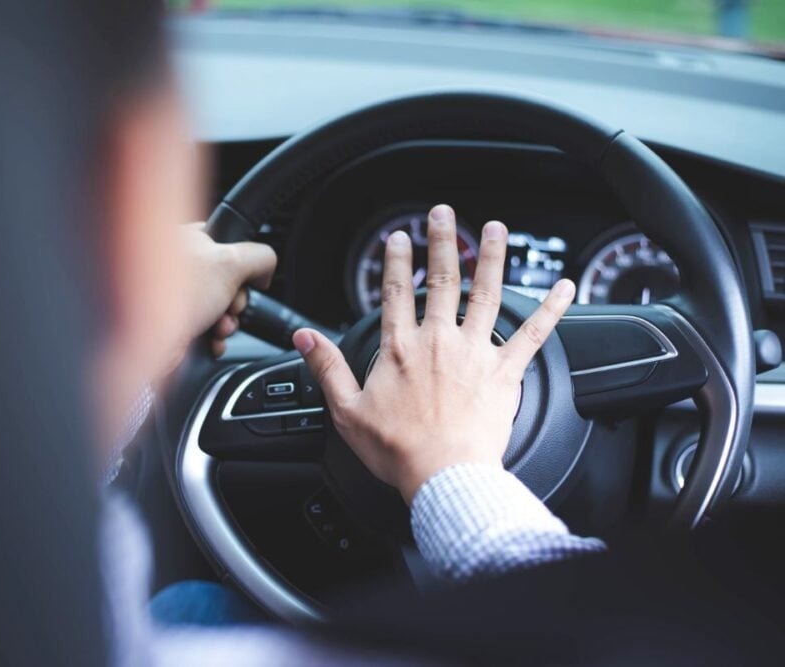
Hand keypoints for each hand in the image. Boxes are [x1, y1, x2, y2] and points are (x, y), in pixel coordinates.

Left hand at [173, 223, 276, 363]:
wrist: (146, 341)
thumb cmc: (175, 296)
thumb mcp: (231, 262)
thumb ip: (259, 257)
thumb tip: (265, 271)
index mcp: (182, 237)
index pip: (223, 240)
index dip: (240, 261)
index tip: (243, 276)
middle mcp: (172, 263)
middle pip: (225, 278)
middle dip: (235, 299)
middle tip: (230, 304)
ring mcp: (170, 294)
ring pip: (215, 305)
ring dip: (226, 321)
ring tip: (219, 326)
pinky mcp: (169, 321)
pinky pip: (202, 327)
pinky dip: (212, 338)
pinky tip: (211, 340)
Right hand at [292, 205, 574, 503]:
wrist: (443, 475)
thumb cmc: (398, 450)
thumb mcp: (346, 409)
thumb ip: (327, 367)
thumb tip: (304, 338)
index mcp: (401, 349)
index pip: (396, 292)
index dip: (396, 260)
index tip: (399, 237)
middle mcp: (439, 342)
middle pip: (442, 280)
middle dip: (442, 241)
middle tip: (442, 213)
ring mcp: (475, 353)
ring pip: (486, 294)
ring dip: (490, 257)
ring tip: (494, 229)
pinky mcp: (505, 373)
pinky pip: (533, 334)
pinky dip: (552, 309)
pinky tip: (566, 287)